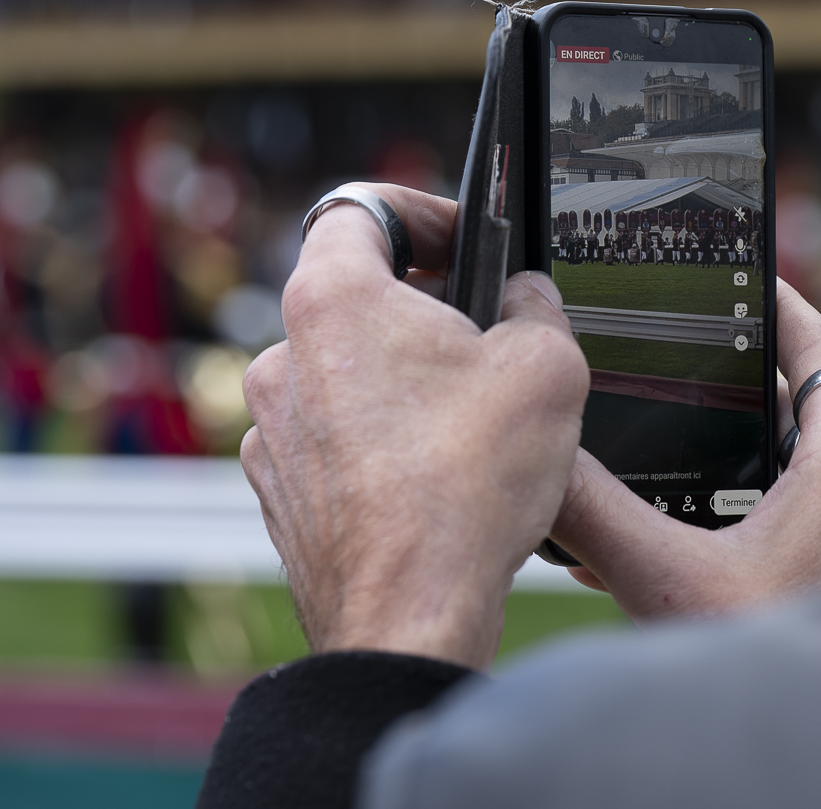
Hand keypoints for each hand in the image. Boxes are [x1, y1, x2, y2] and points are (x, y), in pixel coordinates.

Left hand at [240, 184, 587, 670]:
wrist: (411, 611)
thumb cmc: (464, 487)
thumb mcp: (549, 364)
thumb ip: (537, 306)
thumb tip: (527, 301)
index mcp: (334, 300)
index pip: (359, 209)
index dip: (421, 213)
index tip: (463, 240)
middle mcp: (282, 359)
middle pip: (356, 299)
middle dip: (424, 310)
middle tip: (488, 338)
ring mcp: (271, 432)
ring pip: (345, 377)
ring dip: (402, 385)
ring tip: (471, 423)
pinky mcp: (281, 495)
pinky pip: (334, 444)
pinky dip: (380, 447)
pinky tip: (438, 477)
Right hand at [549, 279, 820, 618]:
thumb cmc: (771, 666)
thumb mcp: (663, 577)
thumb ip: (592, 508)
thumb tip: (537, 455)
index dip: (782, 306)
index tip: (745, 277)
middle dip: (757, 391)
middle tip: (695, 373)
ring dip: (769, 459)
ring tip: (697, 457)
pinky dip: (786, 515)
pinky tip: (724, 545)